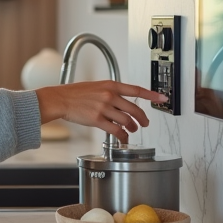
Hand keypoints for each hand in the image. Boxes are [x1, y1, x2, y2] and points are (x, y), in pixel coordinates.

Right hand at [36, 81, 167, 144]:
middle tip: (144, 123)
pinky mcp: (97, 120)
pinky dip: (122, 135)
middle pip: (134, 109)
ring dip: (132, 128)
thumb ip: (111, 93)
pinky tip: (123, 137)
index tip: (163, 98)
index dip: (152, 95)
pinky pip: (116, 130)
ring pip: (127, 120)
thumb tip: (124, 102)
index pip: (136, 90)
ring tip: (132, 130)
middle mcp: (109, 95)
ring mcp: (103, 108)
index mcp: (111, 85)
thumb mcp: (96, 86)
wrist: (60, 99)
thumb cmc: (75, 93)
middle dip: (143, 118)